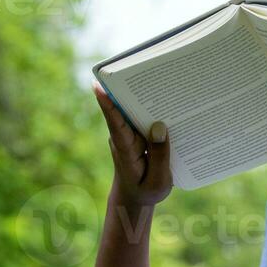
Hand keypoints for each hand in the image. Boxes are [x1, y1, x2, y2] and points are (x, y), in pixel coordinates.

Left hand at [95, 83, 171, 210]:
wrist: (134, 198)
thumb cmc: (146, 191)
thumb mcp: (158, 181)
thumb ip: (160, 156)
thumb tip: (160, 126)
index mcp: (126, 150)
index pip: (115, 124)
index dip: (107, 105)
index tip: (98, 86)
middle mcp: (123, 137)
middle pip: (124, 110)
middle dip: (130, 89)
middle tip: (141, 68)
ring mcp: (128, 135)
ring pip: (134, 111)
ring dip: (144, 95)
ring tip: (161, 76)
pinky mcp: (135, 134)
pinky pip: (142, 118)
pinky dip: (152, 108)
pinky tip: (168, 97)